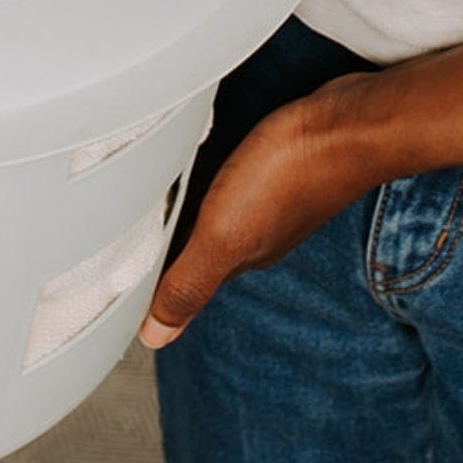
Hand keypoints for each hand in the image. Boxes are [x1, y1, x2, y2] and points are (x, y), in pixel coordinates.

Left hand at [139, 71, 383, 348]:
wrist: (351, 124)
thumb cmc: (291, 175)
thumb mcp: (224, 234)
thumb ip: (189, 283)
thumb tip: (155, 338)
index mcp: (240, 257)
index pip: (182, 275)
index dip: (149, 272)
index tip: (112, 263)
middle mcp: (256, 231)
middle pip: (196, 239)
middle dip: (162, 233)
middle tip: (118, 217)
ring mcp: (270, 195)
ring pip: (213, 204)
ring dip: (183, 197)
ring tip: (148, 182)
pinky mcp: (278, 160)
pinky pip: (231, 171)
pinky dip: (207, 165)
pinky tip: (195, 149)